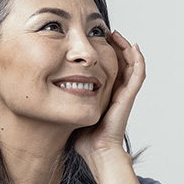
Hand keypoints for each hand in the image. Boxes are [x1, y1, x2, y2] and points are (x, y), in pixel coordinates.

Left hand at [74, 30, 145, 175]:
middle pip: (121, 62)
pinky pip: (137, 74)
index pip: (109, 67)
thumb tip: (46, 88)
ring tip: (116, 34)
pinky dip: (137, 59)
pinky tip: (132, 46)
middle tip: (106, 32)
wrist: (97, 151)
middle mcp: (118, 91)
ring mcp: (125, 94)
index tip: (94, 39)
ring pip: (131, 64)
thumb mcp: (72, 110)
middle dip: (115, 45)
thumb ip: (66, 99)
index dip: (104, 52)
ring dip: (125, 48)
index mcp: (106, 93)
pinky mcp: (128, 97)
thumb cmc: (85, 137)